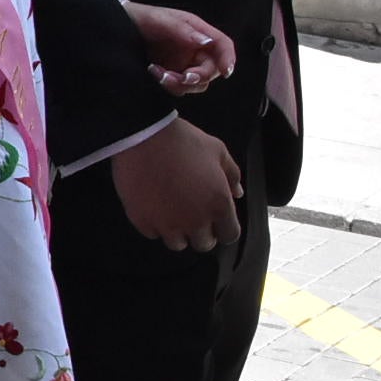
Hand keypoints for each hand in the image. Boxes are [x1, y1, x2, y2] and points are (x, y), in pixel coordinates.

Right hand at [111, 117, 243, 252]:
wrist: (143, 136)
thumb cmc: (183, 141)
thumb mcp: (217, 150)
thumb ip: (232, 174)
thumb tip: (237, 192)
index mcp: (218, 204)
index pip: (230, 235)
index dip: (224, 229)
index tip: (216, 221)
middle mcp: (195, 220)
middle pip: (203, 244)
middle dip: (201, 233)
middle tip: (192, 216)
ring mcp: (167, 223)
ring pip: (177, 244)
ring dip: (177, 232)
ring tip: (171, 214)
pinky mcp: (142, 221)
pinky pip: (152, 233)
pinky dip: (154, 224)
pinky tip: (153, 208)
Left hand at [123, 0, 235, 95]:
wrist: (116, 27)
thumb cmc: (141, 17)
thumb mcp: (161, 20)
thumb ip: (183, 30)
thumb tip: (207, 41)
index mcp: (197, 31)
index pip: (222, 45)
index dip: (228, 58)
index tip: (226, 71)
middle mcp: (195, 49)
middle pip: (212, 69)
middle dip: (198, 76)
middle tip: (182, 77)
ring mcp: (184, 63)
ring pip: (197, 83)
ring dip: (181, 83)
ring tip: (159, 73)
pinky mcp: (172, 74)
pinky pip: (180, 87)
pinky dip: (169, 84)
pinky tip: (154, 71)